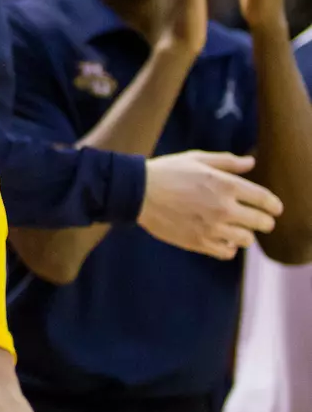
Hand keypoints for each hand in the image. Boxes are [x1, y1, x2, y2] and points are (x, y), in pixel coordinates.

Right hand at [141, 150, 281, 258]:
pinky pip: (227, 252)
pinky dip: (228, 246)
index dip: (274, 206)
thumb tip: (251, 163)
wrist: (137, 192)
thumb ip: (227, 162)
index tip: (274, 208)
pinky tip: (220, 237)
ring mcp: (212, 227)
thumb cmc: (167, 171)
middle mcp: (223, 207)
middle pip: (262, 223)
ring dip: (245, 234)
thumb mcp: (197, 159)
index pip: (266, 200)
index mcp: (226, 185)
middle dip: (264, 221)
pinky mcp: (199, 242)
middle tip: (258, 220)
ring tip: (235, 228)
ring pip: (246, 239)